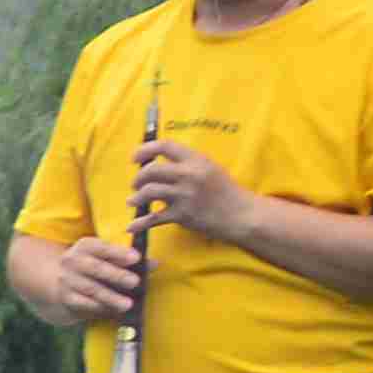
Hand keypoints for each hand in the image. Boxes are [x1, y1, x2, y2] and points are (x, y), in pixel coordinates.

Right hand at [45, 237, 147, 327]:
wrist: (58, 282)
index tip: (136, 258)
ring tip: (128, 304)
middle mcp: (72, 260)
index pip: (102, 247)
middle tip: (135, 282)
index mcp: (85, 246)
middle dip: (116, 275)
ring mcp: (67, 279)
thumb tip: (155, 264)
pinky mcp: (66, 297)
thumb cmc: (92, 266)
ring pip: (91, 289)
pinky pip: (84, 303)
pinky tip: (112, 310)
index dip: (119, 252)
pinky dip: (99, 307)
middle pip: (96, 268)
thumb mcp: (105, 258)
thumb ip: (129, 260)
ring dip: (111, 297)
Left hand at [132, 136, 260, 245]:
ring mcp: (185, 195)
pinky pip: (153, 218)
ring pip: (149, 192)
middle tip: (135, 184)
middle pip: (151, 170)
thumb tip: (159, 161)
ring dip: (136, 198)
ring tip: (133, 201)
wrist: (241, 214)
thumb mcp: (209, 168)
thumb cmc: (225, 190)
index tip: (135, 158)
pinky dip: (139, 223)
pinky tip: (131, 227)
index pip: (165, 146)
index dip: (145, 150)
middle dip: (138, 177)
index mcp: (196, 160)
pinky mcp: (182, 215)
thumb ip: (187, 163)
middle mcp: (189, 175)